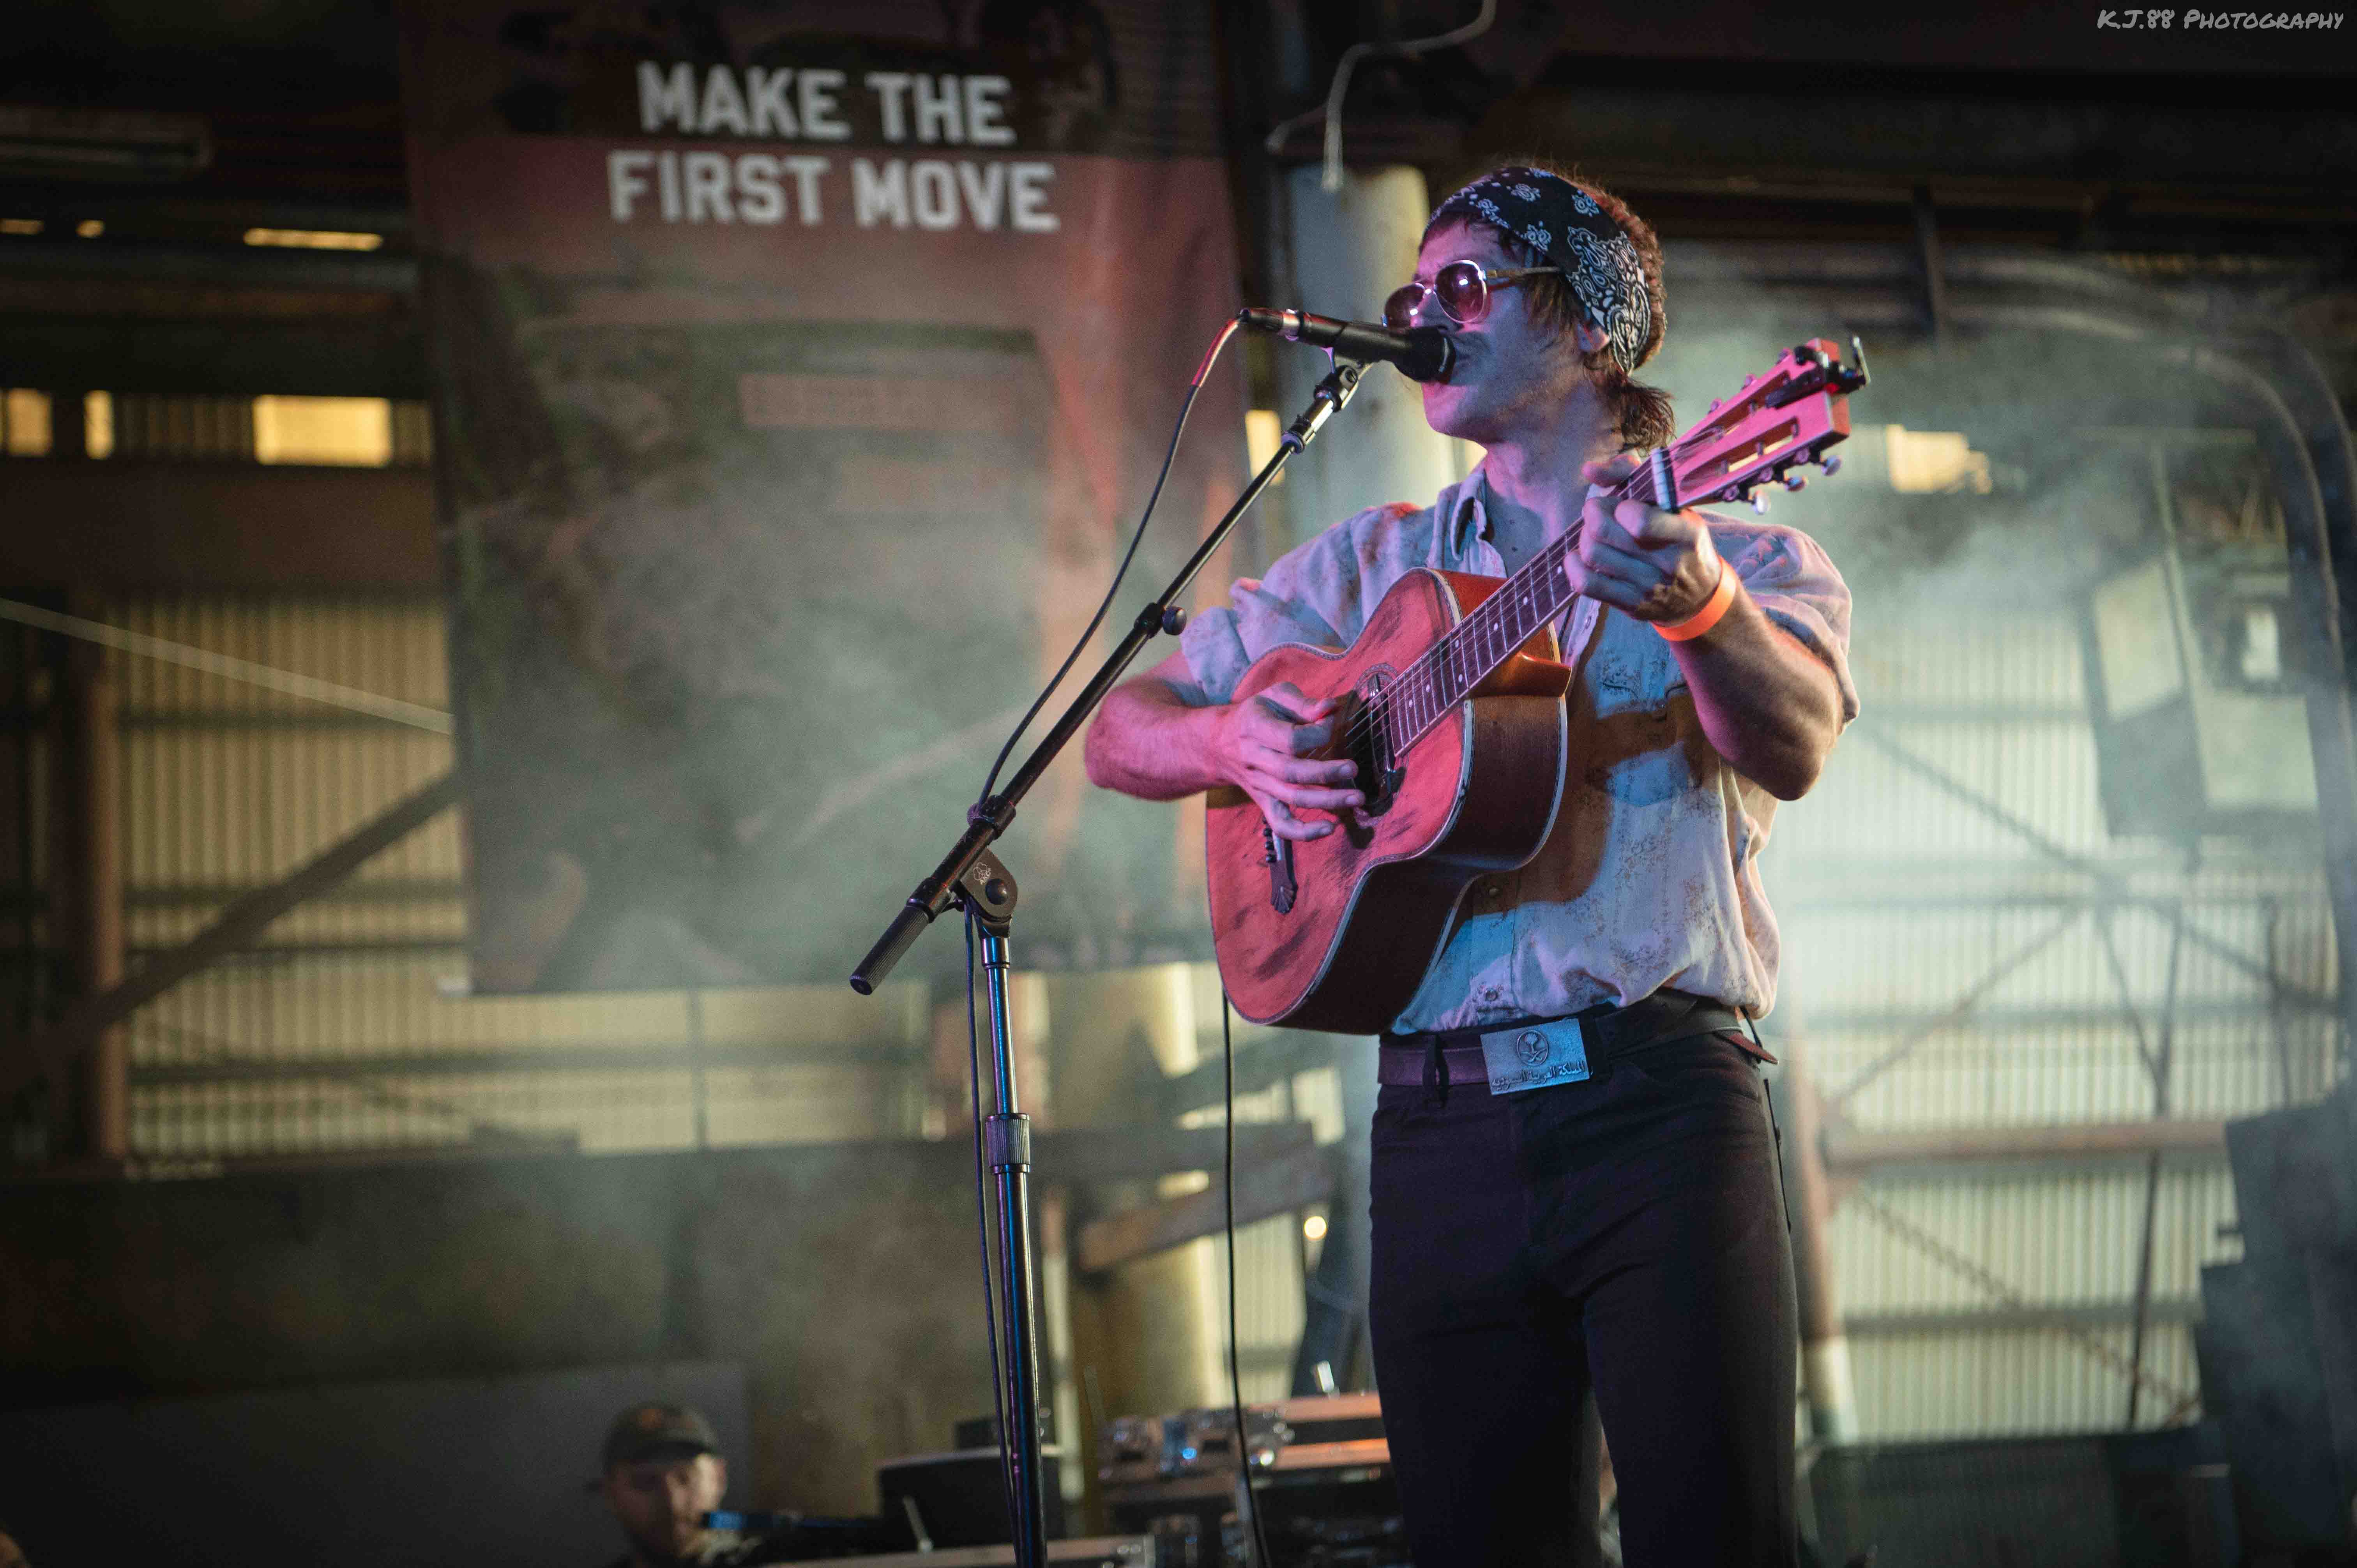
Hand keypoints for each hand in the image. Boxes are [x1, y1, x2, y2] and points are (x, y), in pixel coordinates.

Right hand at [1214, 682, 1362, 840]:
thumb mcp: (1275, 697)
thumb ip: (1303, 703)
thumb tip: (1330, 708)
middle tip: (1353, 769)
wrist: (1218, 742)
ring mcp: (1258, 784)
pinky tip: (1329, 828)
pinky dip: (1304, 832)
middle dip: (1326, 772)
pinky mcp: (1263, 801)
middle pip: (1291, 772)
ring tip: (1355, 797)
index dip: (1318, 733)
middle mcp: (1254, 758)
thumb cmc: (1256, 714)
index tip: (1331, 723)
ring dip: (1326, 801)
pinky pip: (1280, 823)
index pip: (1290, 738)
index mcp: (1255, 727)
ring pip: (1291, 798)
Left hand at [1568, 454, 1723, 622]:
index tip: (1622, 504)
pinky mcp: (1631, 605)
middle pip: (1603, 532)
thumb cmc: (1679, 538)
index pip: (1638, 520)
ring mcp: (1649, 587)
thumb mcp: (1671, 501)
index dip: (1618, 506)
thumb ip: (1630, 474)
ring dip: (1584, 538)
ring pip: (1591, 554)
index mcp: (1686, 532)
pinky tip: (1581, 558)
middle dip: (1593, 514)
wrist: (1700, 594)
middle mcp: (1669, 562)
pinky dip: (1574, 566)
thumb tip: (1588, 470)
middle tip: (1599, 513)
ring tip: (1595, 535)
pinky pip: (1586, 584)